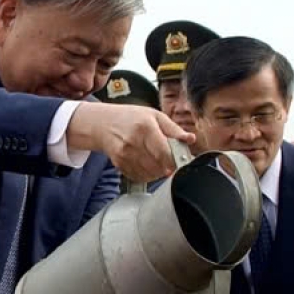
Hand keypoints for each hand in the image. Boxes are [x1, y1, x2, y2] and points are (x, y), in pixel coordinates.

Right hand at [67, 102, 194, 183]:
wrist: (103, 123)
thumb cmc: (130, 118)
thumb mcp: (154, 116)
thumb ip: (174, 129)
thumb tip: (190, 139)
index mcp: (145, 127)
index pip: (164, 152)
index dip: (175, 161)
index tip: (180, 161)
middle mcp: (133, 142)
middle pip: (159, 166)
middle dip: (168, 166)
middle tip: (170, 160)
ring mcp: (124, 155)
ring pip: (150, 174)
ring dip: (159, 172)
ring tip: (158, 160)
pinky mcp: (120, 165)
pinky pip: (140, 177)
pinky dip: (147, 174)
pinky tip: (146, 163)